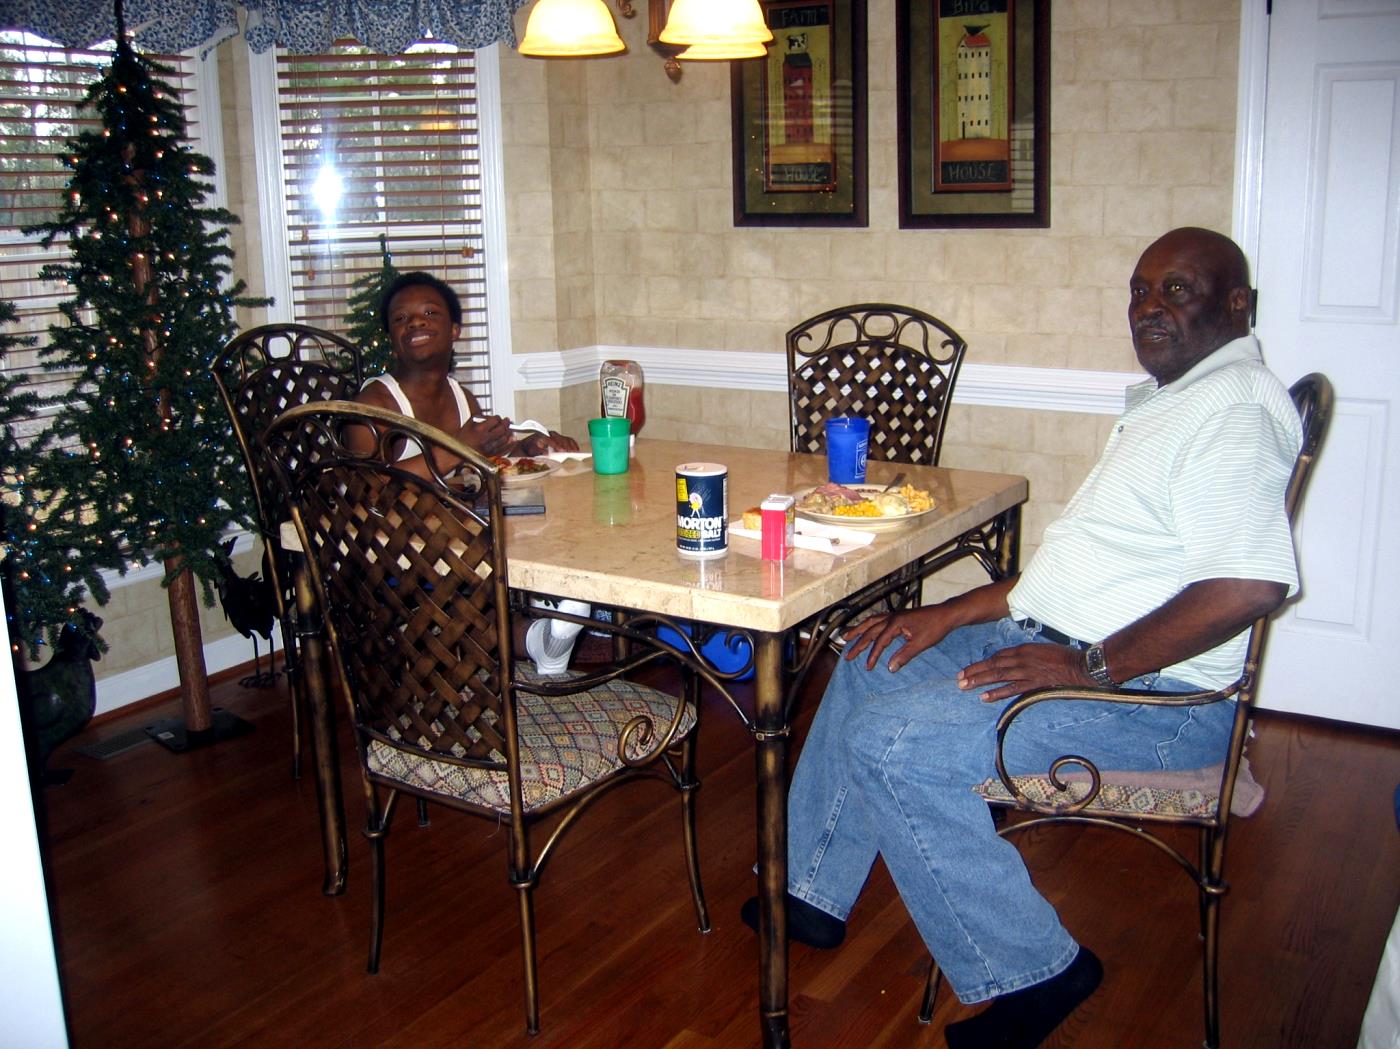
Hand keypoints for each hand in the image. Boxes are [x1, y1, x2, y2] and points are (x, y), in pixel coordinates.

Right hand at [460, 414, 512, 457]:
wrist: (457, 453)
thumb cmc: (462, 439)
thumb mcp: (468, 424)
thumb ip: (481, 418)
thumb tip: (492, 417)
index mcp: (480, 429)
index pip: (495, 420)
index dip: (498, 418)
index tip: (498, 418)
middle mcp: (486, 438)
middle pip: (502, 429)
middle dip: (506, 423)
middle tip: (507, 421)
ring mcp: (489, 447)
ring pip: (505, 438)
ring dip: (509, 432)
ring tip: (509, 429)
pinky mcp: (491, 454)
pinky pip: (504, 448)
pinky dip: (510, 443)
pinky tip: (511, 439)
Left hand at [518, 430, 578, 454]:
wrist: (528, 443)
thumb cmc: (530, 447)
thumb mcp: (532, 450)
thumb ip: (539, 451)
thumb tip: (547, 453)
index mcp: (543, 436)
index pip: (551, 440)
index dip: (558, 445)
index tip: (562, 451)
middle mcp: (550, 434)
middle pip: (560, 439)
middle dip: (566, 446)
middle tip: (571, 453)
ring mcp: (555, 435)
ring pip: (565, 438)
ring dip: (571, 445)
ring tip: (576, 452)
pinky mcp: (558, 437)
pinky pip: (567, 439)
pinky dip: (572, 444)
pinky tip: (576, 449)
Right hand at [842, 606, 955, 672]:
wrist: (945, 614)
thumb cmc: (935, 627)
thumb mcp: (920, 644)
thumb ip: (904, 655)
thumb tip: (890, 668)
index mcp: (895, 623)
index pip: (879, 641)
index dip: (872, 655)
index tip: (868, 667)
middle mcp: (891, 617)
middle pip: (869, 630)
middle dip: (857, 643)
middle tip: (847, 655)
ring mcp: (894, 615)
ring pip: (870, 622)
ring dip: (858, 630)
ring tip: (846, 636)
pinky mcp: (898, 616)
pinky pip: (877, 620)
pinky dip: (868, 625)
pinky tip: (865, 628)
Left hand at [956, 643, 1093, 702]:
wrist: (1081, 664)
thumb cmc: (1065, 657)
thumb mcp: (1043, 650)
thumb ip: (1028, 656)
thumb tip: (1017, 662)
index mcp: (1023, 649)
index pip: (998, 656)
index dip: (983, 663)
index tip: (970, 668)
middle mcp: (1021, 658)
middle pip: (992, 664)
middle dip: (974, 671)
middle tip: (959, 678)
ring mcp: (1027, 670)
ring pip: (997, 675)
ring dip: (979, 681)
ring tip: (964, 686)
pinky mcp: (1033, 683)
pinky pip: (1011, 689)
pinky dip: (997, 693)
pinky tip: (984, 697)